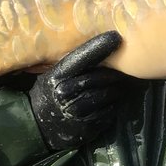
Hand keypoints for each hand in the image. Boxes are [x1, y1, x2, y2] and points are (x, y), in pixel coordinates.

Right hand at [29, 32, 132, 151]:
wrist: (39, 128)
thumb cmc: (50, 95)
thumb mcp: (51, 77)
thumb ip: (71, 65)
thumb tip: (98, 45)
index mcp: (56, 78)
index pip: (80, 59)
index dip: (98, 47)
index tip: (115, 37)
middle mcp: (65, 94)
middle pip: (99, 78)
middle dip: (115, 72)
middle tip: (127, 66)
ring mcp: (77, 113)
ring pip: (107, 95)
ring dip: (117, 88)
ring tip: (122, 83)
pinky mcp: (87, 128)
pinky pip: (109, 112)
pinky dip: (113, 105)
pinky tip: (112, 101)